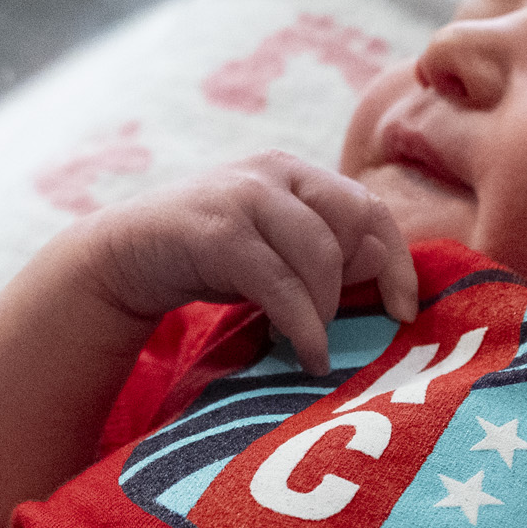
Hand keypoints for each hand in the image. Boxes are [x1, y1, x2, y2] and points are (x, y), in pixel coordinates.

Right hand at [84, 152, 418, 374]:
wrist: (122, 258)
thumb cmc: (209, 262)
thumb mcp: (276, 257)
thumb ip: (326, 256)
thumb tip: (383, 265)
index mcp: (296, 172)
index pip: (370, 207)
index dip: (398, 261)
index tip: (404, 311)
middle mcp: (274, 173)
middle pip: (353, 225)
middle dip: (355, 286)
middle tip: (340, 329)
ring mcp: (244, 196)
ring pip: (321, 255)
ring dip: (325, 310)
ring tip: (312, 344)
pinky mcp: (218, 232)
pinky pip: (281, 284)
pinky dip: (303, 327)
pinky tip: (306, 355)